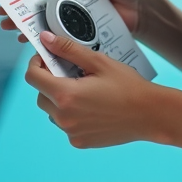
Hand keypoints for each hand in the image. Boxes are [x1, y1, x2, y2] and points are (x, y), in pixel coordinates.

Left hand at [26, 31, 160, 148]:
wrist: (149, 114)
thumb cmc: (127, 86)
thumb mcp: (98, 61)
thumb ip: (68, 50)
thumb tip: (46, 40)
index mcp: (66, 94)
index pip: (32, 77)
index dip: (36, 63)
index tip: (46, 57)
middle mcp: (64, 117)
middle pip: (40, 95)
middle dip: (49, 81)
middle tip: (70, 72)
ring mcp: (71, 132)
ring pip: (52, 111)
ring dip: (59, 98)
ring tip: (84, 89)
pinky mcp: (79, 142)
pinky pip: (65, 125)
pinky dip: (71, 114)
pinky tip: (91, 106)